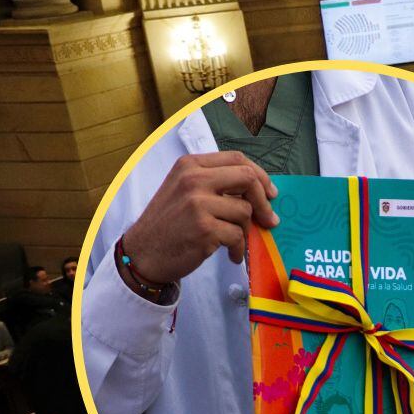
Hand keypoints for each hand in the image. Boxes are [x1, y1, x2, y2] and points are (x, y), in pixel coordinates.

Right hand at [119, 150, 277, 283]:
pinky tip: (231, 255)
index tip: (270, 193)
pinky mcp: (204, 228)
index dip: (260, 175)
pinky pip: (238, 236)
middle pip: (248, 178)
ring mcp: (197, 203)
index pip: (237, 158)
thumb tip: (258, 189)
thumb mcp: (184, 190)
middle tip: (269, 220)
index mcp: (190, 165)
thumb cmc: (169, 224)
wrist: (143, 252)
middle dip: (264, 201)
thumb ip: (215, 183)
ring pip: (245, 210)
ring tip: (234, 241)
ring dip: (246, 231)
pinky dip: (239, 249)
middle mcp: (193, 179)